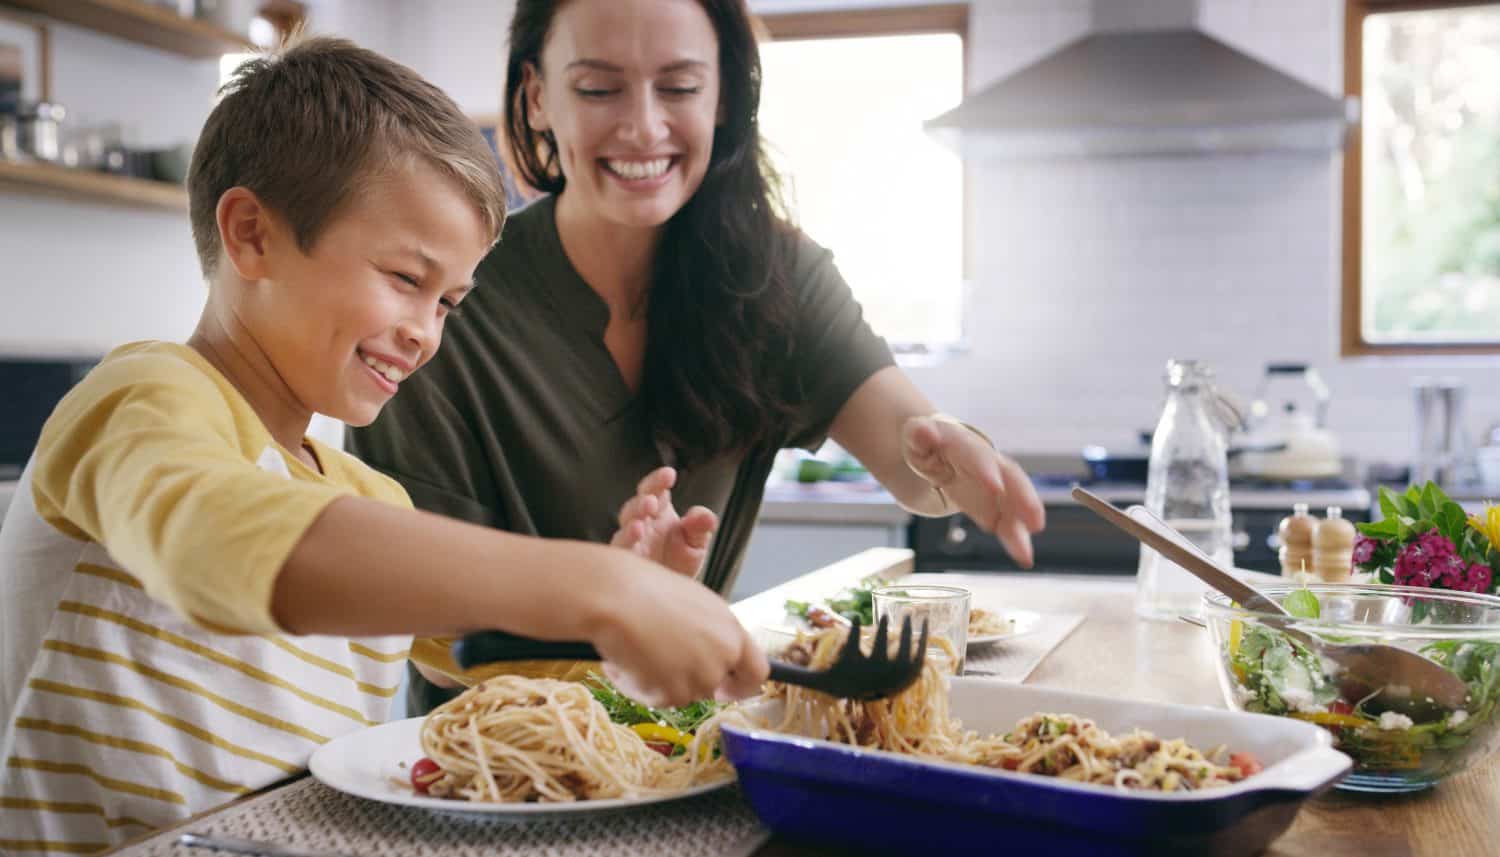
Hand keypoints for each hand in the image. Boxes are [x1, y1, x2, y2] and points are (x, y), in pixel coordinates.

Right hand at [590, 554, 768, 707]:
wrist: (615, 597)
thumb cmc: (645, 589)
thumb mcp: (691, 605)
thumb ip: (707, 633)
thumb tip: (702, 650)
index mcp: (731, 629)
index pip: (757, 671)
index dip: (741, 684)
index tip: (727, 688)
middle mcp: (723, 655)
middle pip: (712, 686)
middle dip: (688, 680)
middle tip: (660, 663)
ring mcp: (700, 676)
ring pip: (682, 694)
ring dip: (660, 681)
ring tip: (638, 648)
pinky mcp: (673, 692)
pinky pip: (656, 699)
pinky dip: (639, 686)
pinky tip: (626, 658)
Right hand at [610, 467, 718, 576]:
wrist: (671, 593)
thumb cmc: (681, 561)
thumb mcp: (697, 543)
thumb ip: (701, 527)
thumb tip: (705, 517)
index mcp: (658, 510)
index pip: (655, 490)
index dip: (658, 481)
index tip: (669, 474)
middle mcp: (641, 523)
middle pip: (635, 506)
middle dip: (641, 503)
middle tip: (650, 502)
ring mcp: (631, 543)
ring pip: (624, 530)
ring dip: (630, 525)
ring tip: (639, 526)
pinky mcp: (626, 563)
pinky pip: (621, 553)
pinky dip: (626, 546)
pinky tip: (634, 541)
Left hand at [900, 415, 1045, 567]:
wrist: (938, 449)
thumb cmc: (927, 443)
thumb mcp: (916, 437)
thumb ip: (919, 435)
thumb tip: (921, 429)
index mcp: (965, 445)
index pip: (977, 455)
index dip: (986, 471)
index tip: (995, 488)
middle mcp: (988, 463)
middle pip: (1010, 477)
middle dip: (1023, 498)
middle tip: (1034, 520)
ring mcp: (995, 484)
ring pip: (1014, 502)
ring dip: (1023, 525)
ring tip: (1027, 551)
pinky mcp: (995, 504)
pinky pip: (1008, 522)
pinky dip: (1016, 539)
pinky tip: (1024, 557)